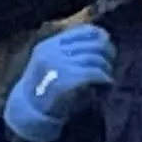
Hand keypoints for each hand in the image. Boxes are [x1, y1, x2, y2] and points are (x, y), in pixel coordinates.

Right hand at [1, 23, 115, 141]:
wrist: (29, 110)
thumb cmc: (46, 85)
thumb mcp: (53, 61)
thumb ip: (72, 49)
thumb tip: (105, 36)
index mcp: (49, 45)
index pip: (84, 31)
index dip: (101, 36)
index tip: (108, 44)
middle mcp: (52, 52)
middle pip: (93, 44)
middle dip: (108, 53)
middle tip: (111, 64)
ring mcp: (56, 65)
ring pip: (95, 58)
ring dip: (107, 68)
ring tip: (107, 76)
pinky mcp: (63, 80)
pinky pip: (93, 73)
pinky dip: (104, 77)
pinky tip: (107, 83)